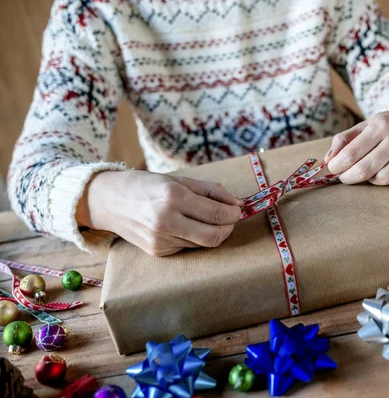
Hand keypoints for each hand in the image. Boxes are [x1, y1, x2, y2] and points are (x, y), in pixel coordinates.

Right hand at [76, 170, 242, 255]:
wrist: (108, 200)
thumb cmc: (146, 185)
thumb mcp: (179, 179)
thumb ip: (211, 191)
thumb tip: (237, 204)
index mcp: (173, 197)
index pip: (218, 214)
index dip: (234, 214)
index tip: (237, 210)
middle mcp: (167, 221)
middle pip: (215, 236)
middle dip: (228, 228)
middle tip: (229, 219)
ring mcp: (161, 239)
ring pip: (203, 244)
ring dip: (212, 233)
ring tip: (206, 219)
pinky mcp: (158, 252)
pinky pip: (188, 247)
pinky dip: (194, 238)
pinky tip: (185, 226)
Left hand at [325, 106, 388, 186]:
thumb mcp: (366, 125)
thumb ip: (344, 140)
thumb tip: (328, 160)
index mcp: (380, 125)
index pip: (352, 153)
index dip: (338, 166)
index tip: (333, 169)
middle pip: (366, 169)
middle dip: (349, 177)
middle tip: (345, 177)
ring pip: (383, 179)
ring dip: (372, 180)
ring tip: (370, 171)